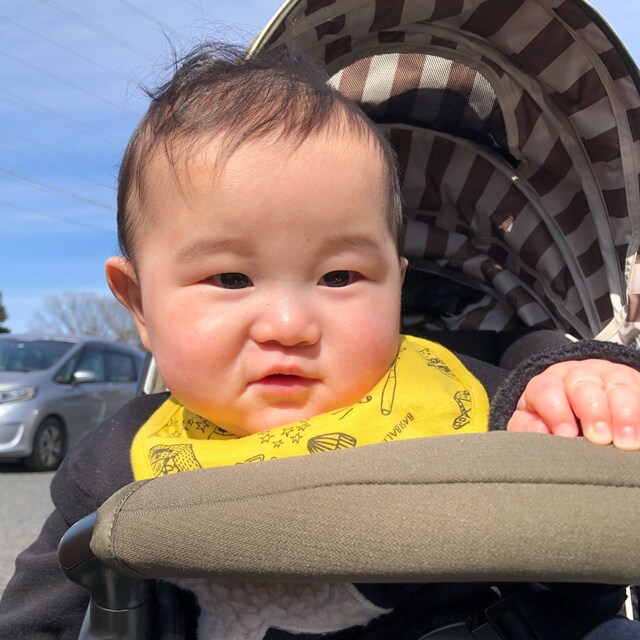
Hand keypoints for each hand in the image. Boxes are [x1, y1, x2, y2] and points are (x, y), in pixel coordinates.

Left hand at [507, 359, 639, 449]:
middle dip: (593, 412)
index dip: (556, 412)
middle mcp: (578, 375)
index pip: (546, 390)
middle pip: (583, 385)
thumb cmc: (555, 421)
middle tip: (600, 438)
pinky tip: (639, 431)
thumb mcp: (534, 423)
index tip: (566, 434)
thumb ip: (528, 427)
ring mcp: (609, 377)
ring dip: (624, 414)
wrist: (579, 408)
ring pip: (617, 385)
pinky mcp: (634, 383)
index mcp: (548, 384)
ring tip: (626, 441)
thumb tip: (539, 432)